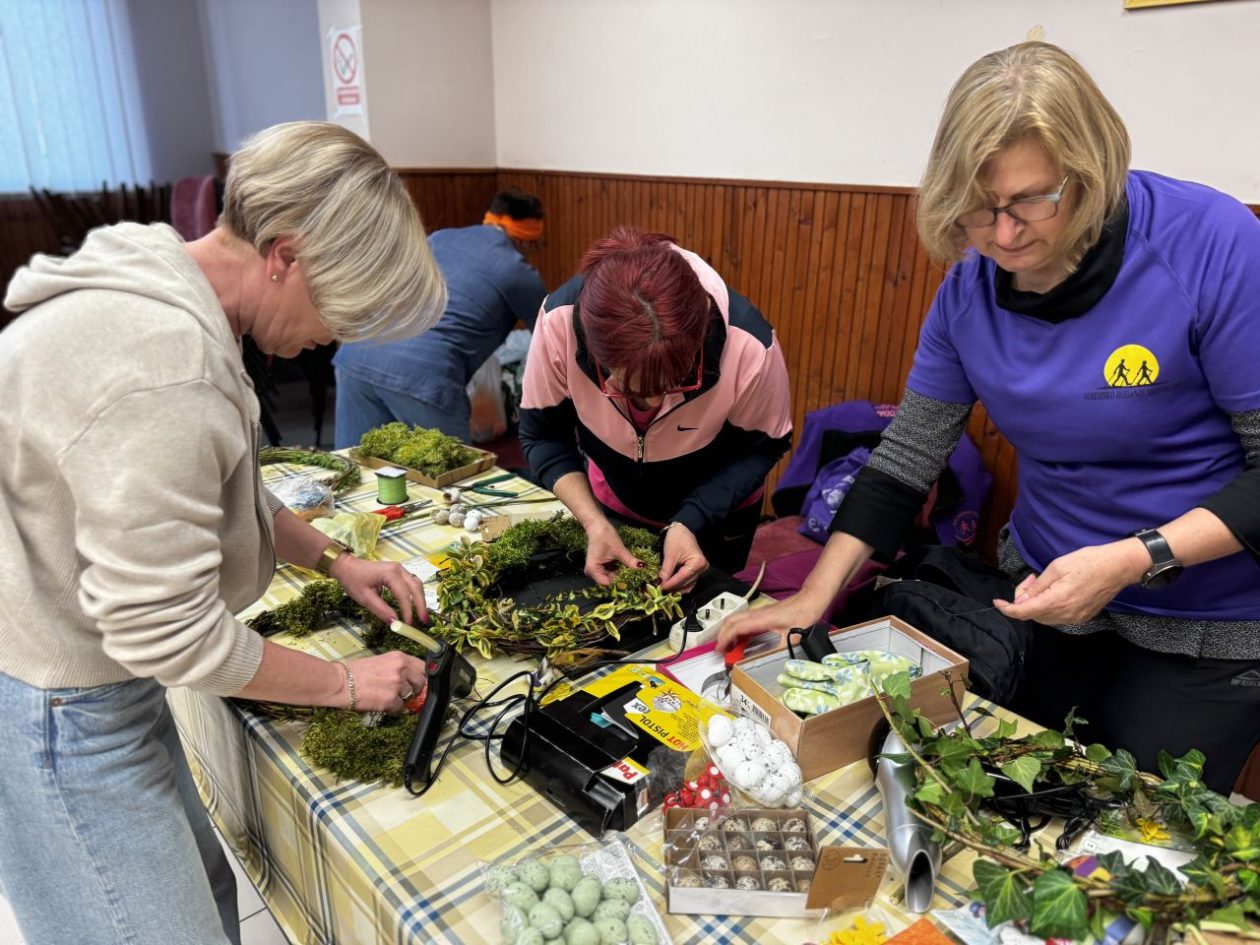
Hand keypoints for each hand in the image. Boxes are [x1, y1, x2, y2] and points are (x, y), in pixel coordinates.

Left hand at [330, 554, 428, 625]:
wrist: (346, 566)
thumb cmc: (353, 580)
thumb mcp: (365, 598)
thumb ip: (381, 610)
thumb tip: (395, 623)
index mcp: (390, 574)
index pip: (404, 595)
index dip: (408, 611)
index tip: (408, 625)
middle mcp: (399, 569)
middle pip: (416, 588)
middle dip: (421, 605)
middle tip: (424, 621)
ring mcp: (400, 569)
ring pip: (416, 584)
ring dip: (420, 599)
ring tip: (421, 614)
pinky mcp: (398, 572)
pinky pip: (411, 583)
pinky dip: (415, 594)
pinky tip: (415, 604)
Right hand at [335, 651, 428, 713]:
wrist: (340, 682)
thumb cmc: (356, 671)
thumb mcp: (382, 661)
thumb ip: (398, 667)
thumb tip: (411, 679)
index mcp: (399, 657)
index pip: (423, 667)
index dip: (421, 676)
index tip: (418, 681)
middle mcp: (401, 669)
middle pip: (421, 683)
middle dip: (415, 689)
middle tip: (404, 692)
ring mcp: (397, 685)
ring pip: (411, 697)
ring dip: (402, 699)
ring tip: (388, 698)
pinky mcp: (391, 700)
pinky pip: (400, 709)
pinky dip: (394, 710)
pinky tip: (384, 705)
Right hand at [584, 520, 642, 585]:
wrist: (598, 526)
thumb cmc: (605, 536)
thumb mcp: (619, 550)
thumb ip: (630, 561)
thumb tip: (643, 568)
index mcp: (593, 570)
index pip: (608, 583)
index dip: (621, 582)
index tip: (633, 579)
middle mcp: (592, 573)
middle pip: (610, 581)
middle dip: (623, 578)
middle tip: (636, 575)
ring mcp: (597, 570)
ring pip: (612, 577)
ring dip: (622, 574)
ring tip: (633, 570)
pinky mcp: (601, 567)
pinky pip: (612, 572)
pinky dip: (620, 570)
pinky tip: (627, 567)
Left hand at [659, 523, 707, 592]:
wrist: (682, 530)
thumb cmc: (677, 539)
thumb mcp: (670, 555)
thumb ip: (666, 571)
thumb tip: (659, 584)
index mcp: (698, 562)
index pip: (683, 577)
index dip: (671, 584)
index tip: (659, 588)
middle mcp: (702, 568)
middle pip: (686, 583)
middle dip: (672, 587)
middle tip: (659, 590)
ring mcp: (700, 571)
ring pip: (687, 586)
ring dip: (675, 589)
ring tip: (663, 588)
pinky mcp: (695, 572)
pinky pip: (687, 582)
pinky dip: (678, 585)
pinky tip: (669, 585)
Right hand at [716, 592, 824, 653]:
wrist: (810, 599)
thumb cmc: (803, 613)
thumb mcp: (794, 636)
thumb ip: (781, 649)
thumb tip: (773, 662)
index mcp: (762, 619)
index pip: (736, 627)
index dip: (726, 639)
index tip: (721, 650)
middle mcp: (757, 614)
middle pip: (731, 621)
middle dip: (722, 635)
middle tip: (721, 650)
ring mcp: (759, 612)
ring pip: (735, 619)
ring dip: (728, 631)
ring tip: (728, 647)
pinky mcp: (762, 614)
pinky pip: (743, 620)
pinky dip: (737, 629)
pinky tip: (742, 639)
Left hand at [993, 539, 1148, 624]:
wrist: (1119, 567)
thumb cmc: (1088, 561)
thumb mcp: (1057, 566)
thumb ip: (1037, 586)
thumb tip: (1022, 599)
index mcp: (1057, 601)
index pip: (1023, 612)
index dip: (1007, 609)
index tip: (997, 602)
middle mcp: (1066, 614)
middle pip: (1033, 615)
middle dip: (1024, 599)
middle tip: (1031, 579)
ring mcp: (1076, 618)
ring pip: (1045, 617)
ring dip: (1037, 603)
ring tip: (1043, 582)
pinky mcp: (1083, 617)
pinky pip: (1058, 616)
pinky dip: (1049, 606)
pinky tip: (1054, 590)